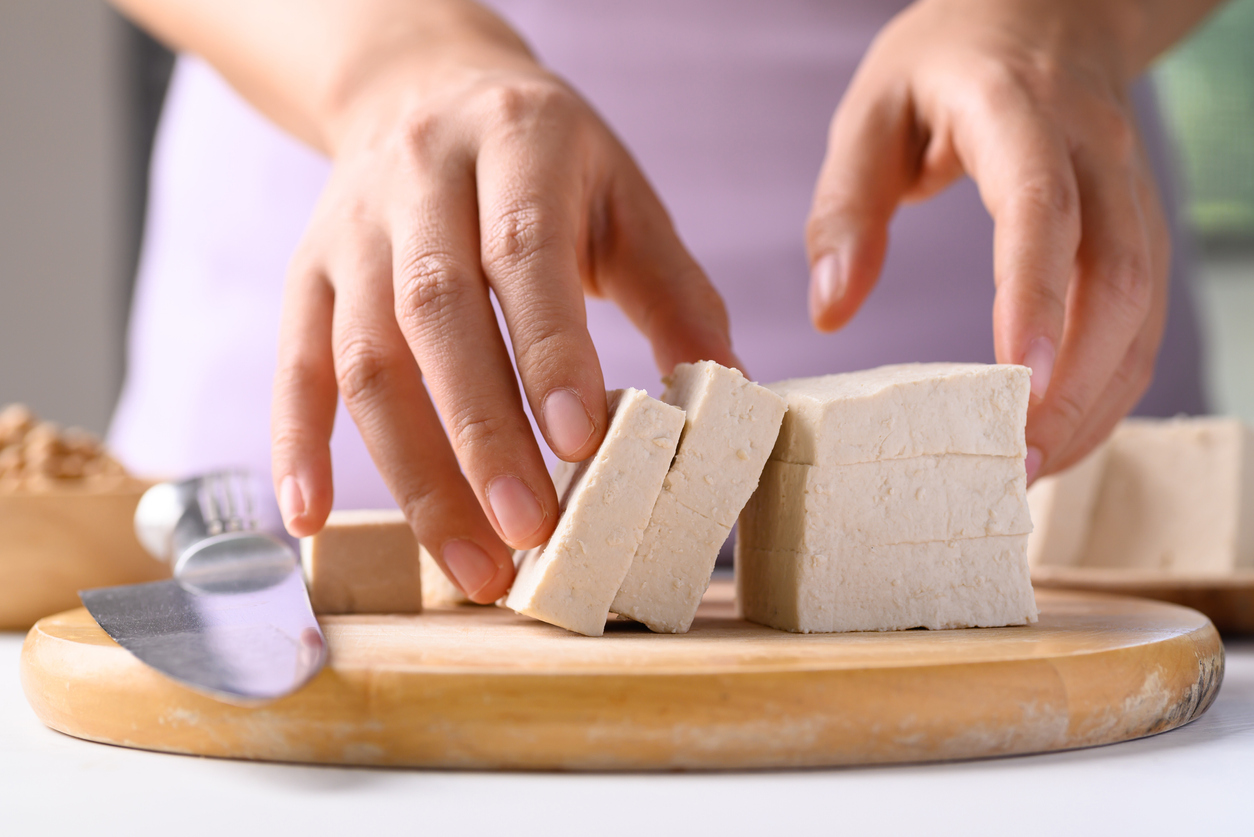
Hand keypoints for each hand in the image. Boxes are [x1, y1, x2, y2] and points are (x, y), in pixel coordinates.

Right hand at [267, 11, 736, 601]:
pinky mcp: (307, 274)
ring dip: (414, 471)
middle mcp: (420, 181)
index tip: (581, 445)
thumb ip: (674, 290)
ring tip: (470, 562)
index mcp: (516, 145)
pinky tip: (313, 520)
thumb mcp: (621, 196)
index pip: (524, 253)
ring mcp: (349, 231)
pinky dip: (296, 445)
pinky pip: (292, 363)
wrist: (423, 88)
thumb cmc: (543, 159)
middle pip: (434, 316)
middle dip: (481, 435)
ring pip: (363, 357)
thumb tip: (729, 394)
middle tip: (530, 533)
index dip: (549, 350)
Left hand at [805, 0, 1215, 480]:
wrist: (1044, 10)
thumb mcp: (870, 109)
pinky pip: (1142, 317)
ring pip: (1143, 308)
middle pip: (1115, 276)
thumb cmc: (944, 63)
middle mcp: (1092, 154)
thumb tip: (832, 314)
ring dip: (1098, 400)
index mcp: (1017, 114)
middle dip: (1075, 383)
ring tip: (1035, 470)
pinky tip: (1063, 432)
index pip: (1042, 208)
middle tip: (1016, 463)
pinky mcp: (1135, 226)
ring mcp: (1128, 190)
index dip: (1035, 297)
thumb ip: (845, 207)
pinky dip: (1109, 384)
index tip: (1018, 382)